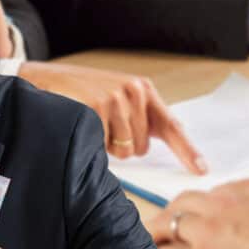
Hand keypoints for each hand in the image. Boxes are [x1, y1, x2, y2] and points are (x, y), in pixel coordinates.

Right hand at [19, 61, 206, 174]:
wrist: (46, 79)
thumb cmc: (83, 93)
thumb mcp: (117, 99)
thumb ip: (138, 119)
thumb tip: (150, 149)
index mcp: (144, 90)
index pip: (171, 126)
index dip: (188, 151)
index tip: (202, 169)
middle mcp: (134, 92)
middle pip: (142, 148)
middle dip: (124, 146)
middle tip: (104, 126)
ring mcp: (116, 98)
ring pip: (124, 150)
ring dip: (107, 146)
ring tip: (92, 122)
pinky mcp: (98, 107)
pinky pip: (104, 147)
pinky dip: (93, 143)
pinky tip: (82, 122)